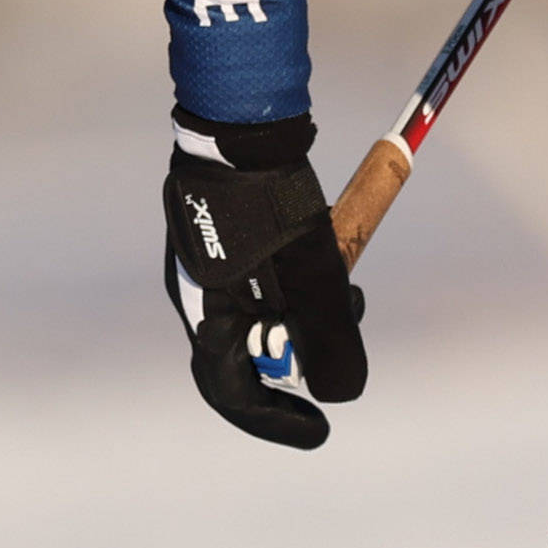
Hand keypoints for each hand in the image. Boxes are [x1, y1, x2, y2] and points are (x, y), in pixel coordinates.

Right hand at [161, 110, 369, 448]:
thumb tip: (341, 394)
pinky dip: (295, 284)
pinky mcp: (222, 236)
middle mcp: (198, 296)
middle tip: (349, 327)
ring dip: (306, 314)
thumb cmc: (272, 196)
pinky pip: (260, 281)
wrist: (240, 117)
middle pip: (251, 355)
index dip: (276, 421)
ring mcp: (207, 265)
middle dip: (305, 355)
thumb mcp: (315, 272)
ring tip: (346, 282)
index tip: (321, 430)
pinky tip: (324, 250)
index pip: (232, 393)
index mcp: (208, 315)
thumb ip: (329, 337)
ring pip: (261, 315)